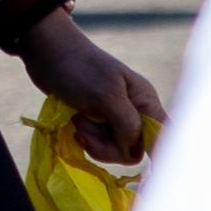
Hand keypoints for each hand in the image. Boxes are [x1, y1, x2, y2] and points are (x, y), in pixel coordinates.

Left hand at [15, 4, 160, 161]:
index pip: (164, 134)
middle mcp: (135, 112)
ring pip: (115, 150)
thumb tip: (135, 151)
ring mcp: (115, 118)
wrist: (47, 52)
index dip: (156, 151)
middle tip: (87, 127)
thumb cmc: (78, 69)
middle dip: (108, 145)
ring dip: (93, 140)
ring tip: (78, 119)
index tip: (135, 158)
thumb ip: (127, 124)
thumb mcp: (105, 95)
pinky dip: (86, 139)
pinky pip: (100, 145)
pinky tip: (75, 125)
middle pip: (134, 149)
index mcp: (145, 101)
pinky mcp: (97, 123)